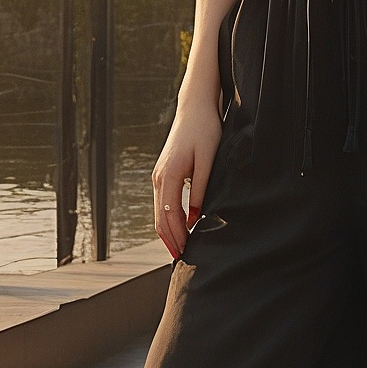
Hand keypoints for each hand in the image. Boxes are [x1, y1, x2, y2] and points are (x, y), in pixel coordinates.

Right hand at [153, 94, 221, 259]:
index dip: (177, 237)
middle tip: (181, 260)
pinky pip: (162, 202)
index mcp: (168, 175)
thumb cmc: (204, 130)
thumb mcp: (208, 160)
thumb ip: (201, 189)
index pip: (169, 215)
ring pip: (158, 211)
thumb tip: (195, 217)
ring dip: (168, 231)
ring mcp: (158, 175)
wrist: (195, 108)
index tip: (186, 254)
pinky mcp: (163, 173)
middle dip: (170, 240)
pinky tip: (179, 227)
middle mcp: (159, 177)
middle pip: (160, 217)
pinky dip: (168, 218)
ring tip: (180, 249)